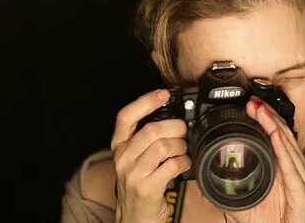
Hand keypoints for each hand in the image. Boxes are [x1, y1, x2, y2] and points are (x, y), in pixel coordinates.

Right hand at [111, 89, 190, 222]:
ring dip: (180, 146)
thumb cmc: (141, 181)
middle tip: (183, 132)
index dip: (145, 101)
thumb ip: (147, 137)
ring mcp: (133, 174)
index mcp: (120, 146)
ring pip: (163, 146)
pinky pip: (172, 165)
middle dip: (175, 127)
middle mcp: (123, 158)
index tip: (163, 94)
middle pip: (151, 130)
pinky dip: (184, 162)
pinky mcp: (146, 187)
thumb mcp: (136, 156)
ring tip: (182, 151)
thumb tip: (175, 116)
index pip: (125, 117)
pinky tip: (183, 164)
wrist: (134, 216)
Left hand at [226, 98, 304, 222]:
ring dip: (274, 127)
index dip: (266, 121)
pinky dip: (284, 151)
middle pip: (283, 138)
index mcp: (284, 171)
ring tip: (262, 112)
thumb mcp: (241, 204)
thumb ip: (227, 189)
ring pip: (288, 148)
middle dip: (269, 118)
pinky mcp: (302, 194)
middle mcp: (295, 172)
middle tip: (254, 102)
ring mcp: (301, 182)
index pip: (276, 139)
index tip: (251, 106)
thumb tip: (205, 175)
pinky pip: (292, 169)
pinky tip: (275, 137)